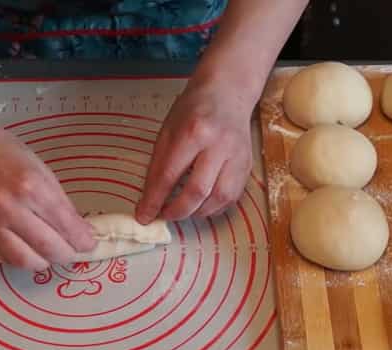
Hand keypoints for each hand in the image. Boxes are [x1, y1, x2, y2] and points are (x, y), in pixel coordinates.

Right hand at [0, 119, 95, 269]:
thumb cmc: (2, 151)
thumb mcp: (40, 168)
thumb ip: (59, 200)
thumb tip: (78, 228)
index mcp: (32, 187)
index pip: (66, 225)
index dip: (82, 240)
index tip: (90, 244)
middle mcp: (12, 207)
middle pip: (50, 248)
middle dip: (68, 254)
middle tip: (74, 250)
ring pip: (27, 260)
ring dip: (45, 261)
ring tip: (52, 253)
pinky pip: (7, 255)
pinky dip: (23, 257)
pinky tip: (31, 248)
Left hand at [136, 78, 254, 222]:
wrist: (228, 91)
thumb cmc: (194, 108)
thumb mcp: (168, 130)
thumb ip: (159, 164)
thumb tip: (149, 199)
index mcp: (194, 132)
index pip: (170, 175)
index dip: (155, 200)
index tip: (144, 215)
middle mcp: (219, 145)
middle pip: (197, 191)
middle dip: (177, 211)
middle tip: (164, 215)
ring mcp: (237, 156)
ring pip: (219, 198)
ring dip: (198, 212)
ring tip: (184, 210)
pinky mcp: (247, 164)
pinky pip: (232, 197)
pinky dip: (215, 207)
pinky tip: (202, 204)